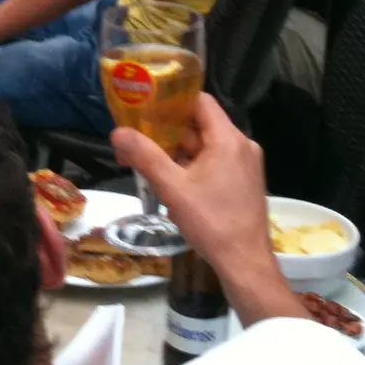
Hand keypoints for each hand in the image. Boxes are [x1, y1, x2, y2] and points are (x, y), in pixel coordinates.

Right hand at [112, 93, 275, 276]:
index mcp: (228, 139)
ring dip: (179, 154)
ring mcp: (246, 165)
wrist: (245, 262)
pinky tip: (174, 185)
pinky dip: (194, 168)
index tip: (145, 109)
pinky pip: (216, 163)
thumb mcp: (172, 188)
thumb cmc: (211, 222)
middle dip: (169, 133)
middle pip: (201, 125)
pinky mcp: (244, 183)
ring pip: (207, 147)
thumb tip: (117, 133)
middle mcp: (242, 145)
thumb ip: (145, 157)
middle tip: (139, 142)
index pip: (200, 101)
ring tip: (150, 166)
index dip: (172, 101)